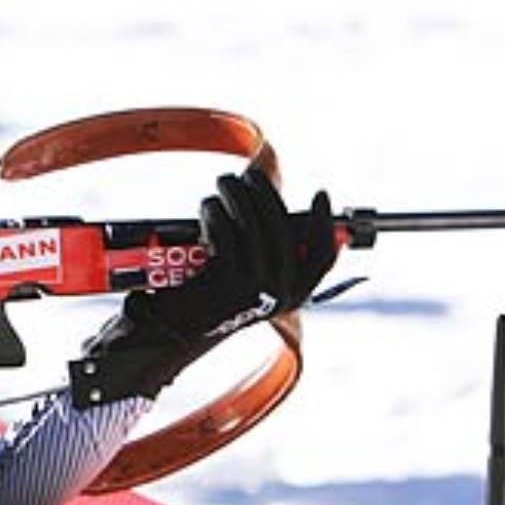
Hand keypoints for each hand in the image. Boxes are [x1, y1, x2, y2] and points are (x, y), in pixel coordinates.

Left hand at [134, 167, 336, 338]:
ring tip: (225, 182)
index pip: (323, 257)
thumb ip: (267, 244)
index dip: (325, 223)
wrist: (179, 330)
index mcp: (294, 295)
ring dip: (237, 195)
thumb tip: (271, 195)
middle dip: (266, 193)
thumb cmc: (215, 292)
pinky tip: (209, 205)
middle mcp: (280, 294)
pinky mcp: (226, 283)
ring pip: (253, 226)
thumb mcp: (250, 274)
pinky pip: (226, 235)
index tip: (319, 194)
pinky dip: (216, 214)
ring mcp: (254, 290)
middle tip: (250, 175)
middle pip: (284, 230)